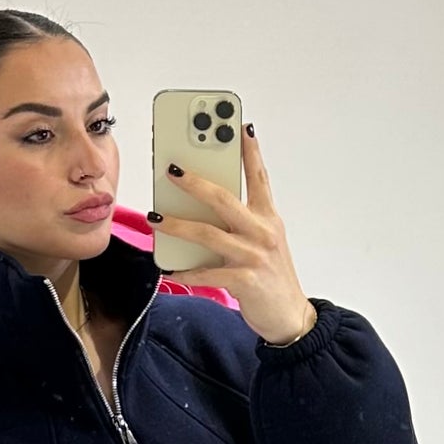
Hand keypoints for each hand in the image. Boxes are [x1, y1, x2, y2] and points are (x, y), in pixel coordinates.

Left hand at [150, 123, 317, 346]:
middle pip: (224, 199)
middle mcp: (262, 232)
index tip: (240, 126)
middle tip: (171, 169)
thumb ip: (240, 222)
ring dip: (177, 224)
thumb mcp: (263, 242)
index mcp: (269, 218)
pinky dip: (185, 272)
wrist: (290, 318)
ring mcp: (253, 256)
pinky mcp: (244, 281)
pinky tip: (169, 269)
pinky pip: (207, 273)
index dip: (250, 151)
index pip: (259, 177)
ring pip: (208, 233)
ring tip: (154, 216)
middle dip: (195, 182)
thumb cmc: (271, 278)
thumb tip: (201, 207)